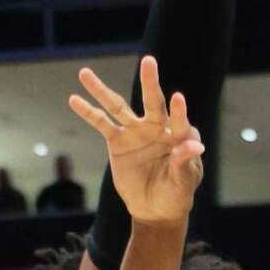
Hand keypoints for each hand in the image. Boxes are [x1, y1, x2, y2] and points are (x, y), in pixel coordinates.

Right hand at [69, 57, 202, 227]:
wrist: (155, 208)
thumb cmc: (176, 194)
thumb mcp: (184, 182)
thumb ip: (186, 162)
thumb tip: (196, 145)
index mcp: (180, 136)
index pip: (180, 122)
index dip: (179, 112)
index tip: (177, 97)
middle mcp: (157, 127)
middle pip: (153, 102)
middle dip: (150, 82)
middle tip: (149, 61)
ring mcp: (135, 132)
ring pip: (118, 107)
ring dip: (101, 90)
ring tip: (84, 73)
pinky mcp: (117, 141)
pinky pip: (101, 124)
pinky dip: (88, 112)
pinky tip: (74, 99)